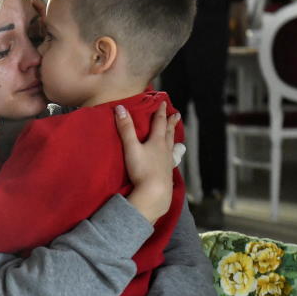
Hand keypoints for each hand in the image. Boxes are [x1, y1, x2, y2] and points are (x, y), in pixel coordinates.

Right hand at [116, 102, 179, 223]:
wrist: (154, 192)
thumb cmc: (142, 169)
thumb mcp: (131, 147)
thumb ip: (125, 128)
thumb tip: (120, 107)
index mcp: (157, 141)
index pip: (159, 123)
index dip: (160, 112)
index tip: (164, 103)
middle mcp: (165, 150)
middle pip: (168, 133)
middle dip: (171, 123)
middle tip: (176, 115)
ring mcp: (167, 162)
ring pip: (172, 146)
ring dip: (173, 138)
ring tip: (177, 135)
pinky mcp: (167, 173)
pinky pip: (171, 160)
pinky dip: (173, 155)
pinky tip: (172, 159)